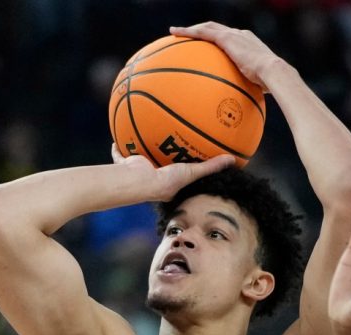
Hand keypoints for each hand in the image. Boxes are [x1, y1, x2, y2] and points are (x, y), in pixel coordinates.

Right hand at [111, 144, 234, 200]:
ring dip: (139, 150)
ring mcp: (138, 171)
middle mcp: (153, 177)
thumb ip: (211, 166)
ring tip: (140, 137)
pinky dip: (118, 148)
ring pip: (139, 159)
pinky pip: (120, 154)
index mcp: (168, 182)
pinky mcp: (126, 165)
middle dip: (160, 155)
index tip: (186, 157)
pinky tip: (117, 138)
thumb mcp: (192, 172)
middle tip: (164, 145)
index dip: (181, 165)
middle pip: (158, 164)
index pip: (177, 173)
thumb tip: (233, 159)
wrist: (140, 182)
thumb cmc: (167, 181)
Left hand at [170, 22, 281, 89]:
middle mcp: (240, 35)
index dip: (217, 39)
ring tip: (175, 32)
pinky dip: (188, 32)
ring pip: (207, 27)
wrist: (274, 72)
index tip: (208, 45)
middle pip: (216, 29)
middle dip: (201, 31)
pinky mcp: (227, 38)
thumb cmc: (270, 83)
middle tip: (187, 35)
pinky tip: (175, 34)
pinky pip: (203, 32)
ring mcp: (233, 34)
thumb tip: (247, 107)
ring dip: (190, 29)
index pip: (229, 38)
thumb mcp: (258, 85)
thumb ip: (249, 89)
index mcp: (248, 43)